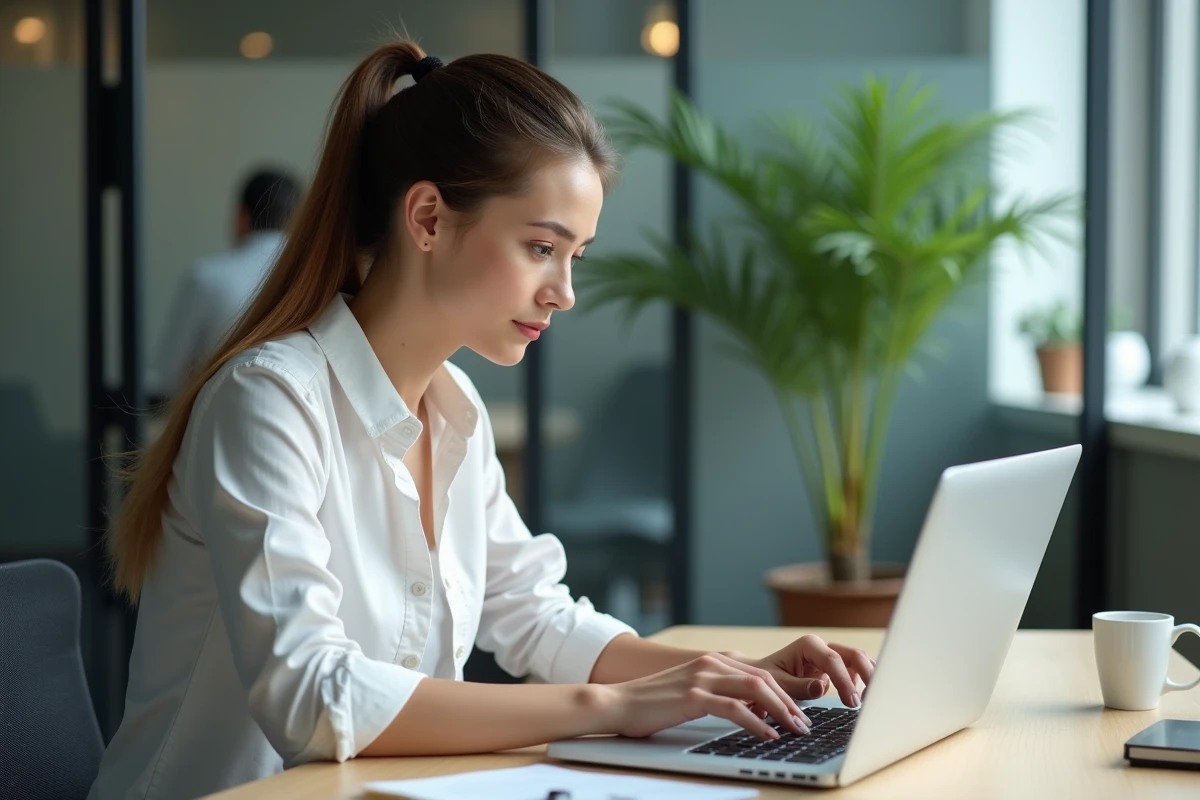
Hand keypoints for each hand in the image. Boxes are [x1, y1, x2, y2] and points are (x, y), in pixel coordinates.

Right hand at [603, 653, 813, 739]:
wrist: (617, 702)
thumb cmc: (652, 702)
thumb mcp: (690, 691)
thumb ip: (716, 692)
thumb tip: (745, 710)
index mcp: (713, 660)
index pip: (760, 672)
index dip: (784, 692)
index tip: (798, 712)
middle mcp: (710, 663)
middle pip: (764, 678)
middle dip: (790, 702)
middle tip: (804, 724)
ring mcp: (702, 677)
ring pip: (755, 689)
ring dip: (781, 711)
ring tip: (794, 730)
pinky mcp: (692, 696)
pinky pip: (734, 708)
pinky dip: (756, 722)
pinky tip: (768, 735)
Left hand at [740, 635, 875, 707]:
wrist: (762, 678)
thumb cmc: (767, 680)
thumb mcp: (777, 685)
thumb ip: (798, 687)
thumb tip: (822, 687)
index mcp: (808, 645)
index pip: (833, 660)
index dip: (844, 681)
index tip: (851, 703)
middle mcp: (823, 647)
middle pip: (855, 654)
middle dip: (868, 675)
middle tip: (870, 700)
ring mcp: (832, 656)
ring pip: (860, 661)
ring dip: (870, 678)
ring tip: (872, 701)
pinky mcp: (837, 668)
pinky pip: (857, 671)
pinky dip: (864, 682)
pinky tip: (862, 698)